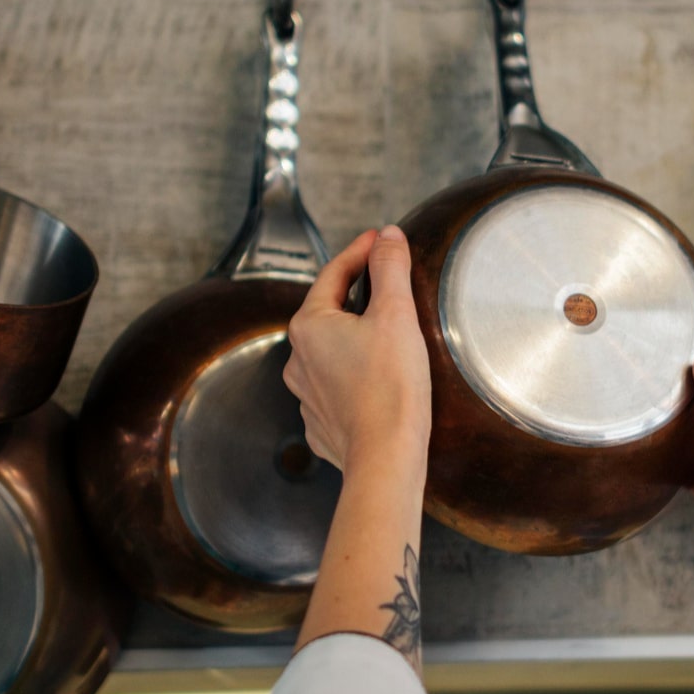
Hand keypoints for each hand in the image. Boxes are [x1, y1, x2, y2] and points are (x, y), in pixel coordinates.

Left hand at [285, 227, 432, 474]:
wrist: (385, 458)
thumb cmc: (391, 387)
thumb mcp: (396, 314)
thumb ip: (389, 268)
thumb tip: (386, 235)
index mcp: (309, 326)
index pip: (334, 274)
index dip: (359, 252)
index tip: (379, 241)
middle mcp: (297, 360)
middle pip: (328, 314)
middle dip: (355, 297)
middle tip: (384, 285)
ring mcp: (306, 396)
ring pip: (330, 354)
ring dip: (352, 341)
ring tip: (384, 338)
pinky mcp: (320, 425)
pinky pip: (335, 390)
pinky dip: (353, 379)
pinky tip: (375, 382)